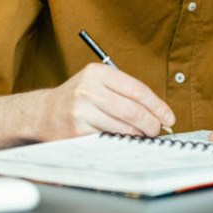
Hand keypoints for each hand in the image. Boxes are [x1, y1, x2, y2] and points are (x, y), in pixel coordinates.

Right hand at [37, 63, 174, 140]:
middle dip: (151, 123)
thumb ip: (124, 92)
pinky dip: (122, 140)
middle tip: (157, 129)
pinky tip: (125, 139)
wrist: (43, 113)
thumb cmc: (78, 98)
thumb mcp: (97, 83)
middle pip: (133, 110)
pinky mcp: (77, 130)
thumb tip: (157, 111)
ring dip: (138, 134)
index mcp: (97, 72)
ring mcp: (81, 110)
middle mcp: (88, 88)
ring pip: (124, 126)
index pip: (137, 89)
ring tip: (142, 134)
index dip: (157, 105)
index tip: (168, 116)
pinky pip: (110, 138)